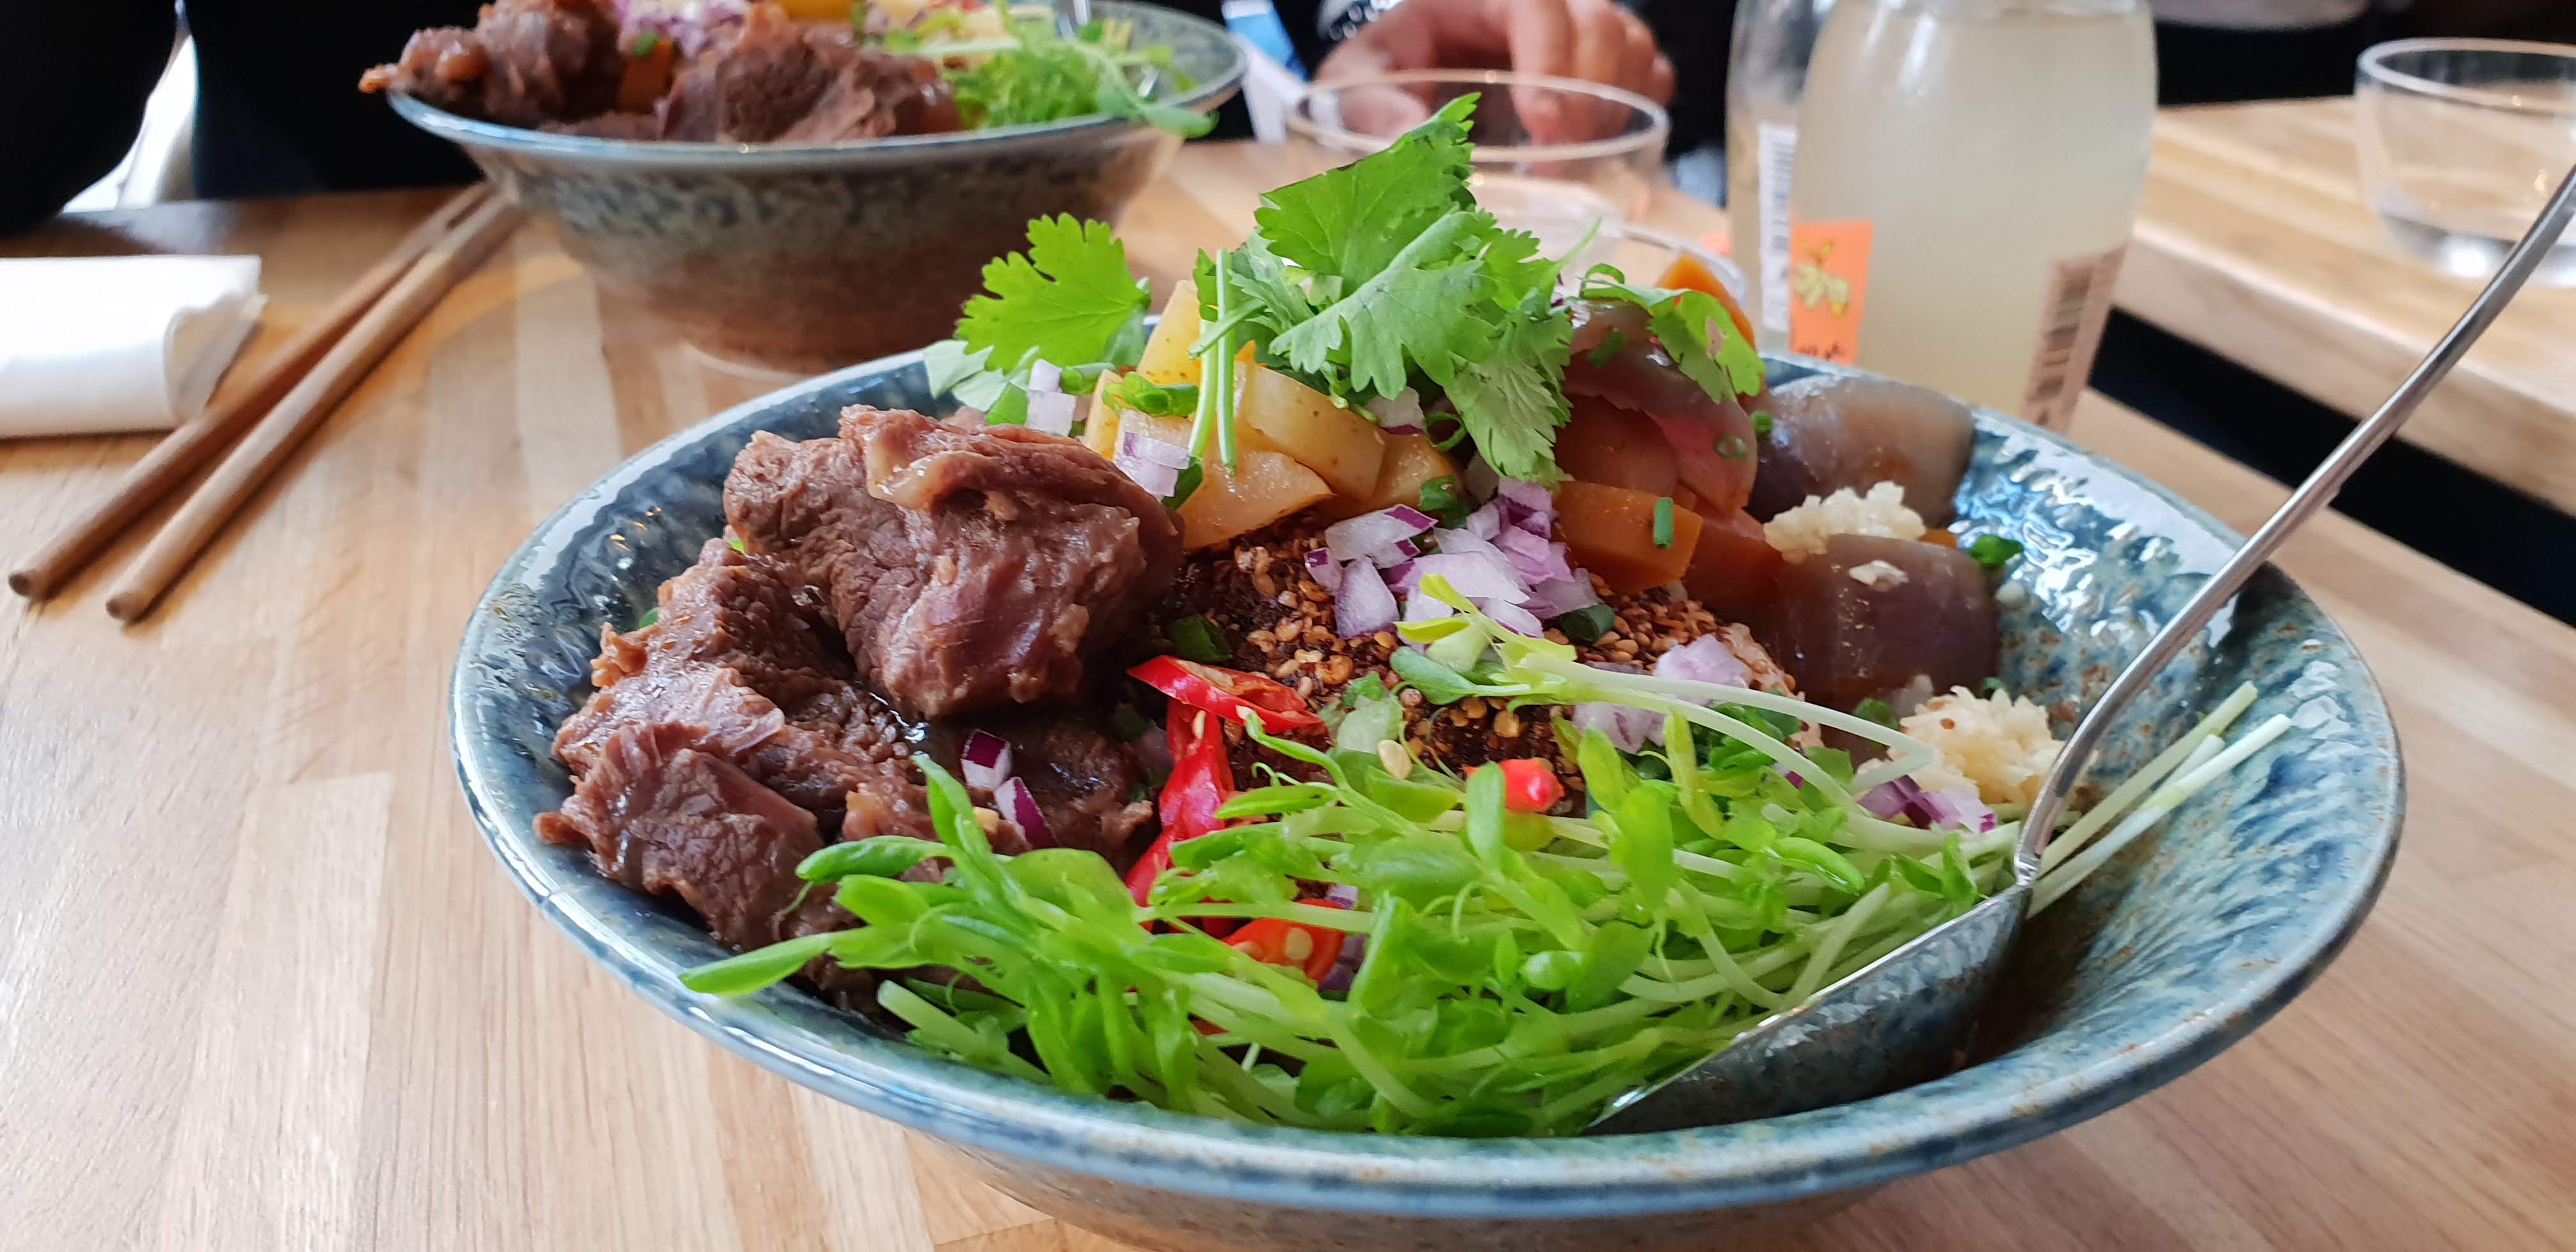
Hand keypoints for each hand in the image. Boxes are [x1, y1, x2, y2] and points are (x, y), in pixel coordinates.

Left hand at [1315, 0, 1676, 142]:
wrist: (1393, 83)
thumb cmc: (1379, 78)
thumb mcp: (1356, 86)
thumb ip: (1375, 110)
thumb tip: (1411, 145)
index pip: (1537, 4)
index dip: (1551, 59)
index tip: (1543, 123)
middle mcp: (1538, 5)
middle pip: (1599, 23)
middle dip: (1588, 98)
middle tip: (1557, 165)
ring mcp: (1575, 32)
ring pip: (1632, 46)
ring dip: (1614, 110)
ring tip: (1571, 164)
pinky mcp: (1600, 67)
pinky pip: (1649, 76)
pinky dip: (1636, 114)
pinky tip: (1599, 150)